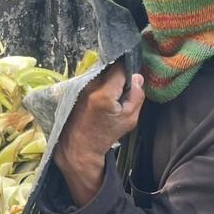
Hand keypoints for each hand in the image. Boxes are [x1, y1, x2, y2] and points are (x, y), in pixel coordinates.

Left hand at [53, 61, 143, 205]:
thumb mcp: (129, 118)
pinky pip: (93, 80)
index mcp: (104, 93)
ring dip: (109, 80)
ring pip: (101, 73)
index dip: (129, 71)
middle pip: (109, 68)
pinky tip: (102, 99)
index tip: (133, 80)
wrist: (79, 146)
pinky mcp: (76, 89)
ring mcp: (81, 86)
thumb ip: (137, 95)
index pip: (120, 67)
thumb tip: (137, 77)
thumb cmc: (105, 135)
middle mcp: (90, 85)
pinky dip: (100, 85)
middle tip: (123, 90)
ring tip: (112, 96)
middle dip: (119, 75)